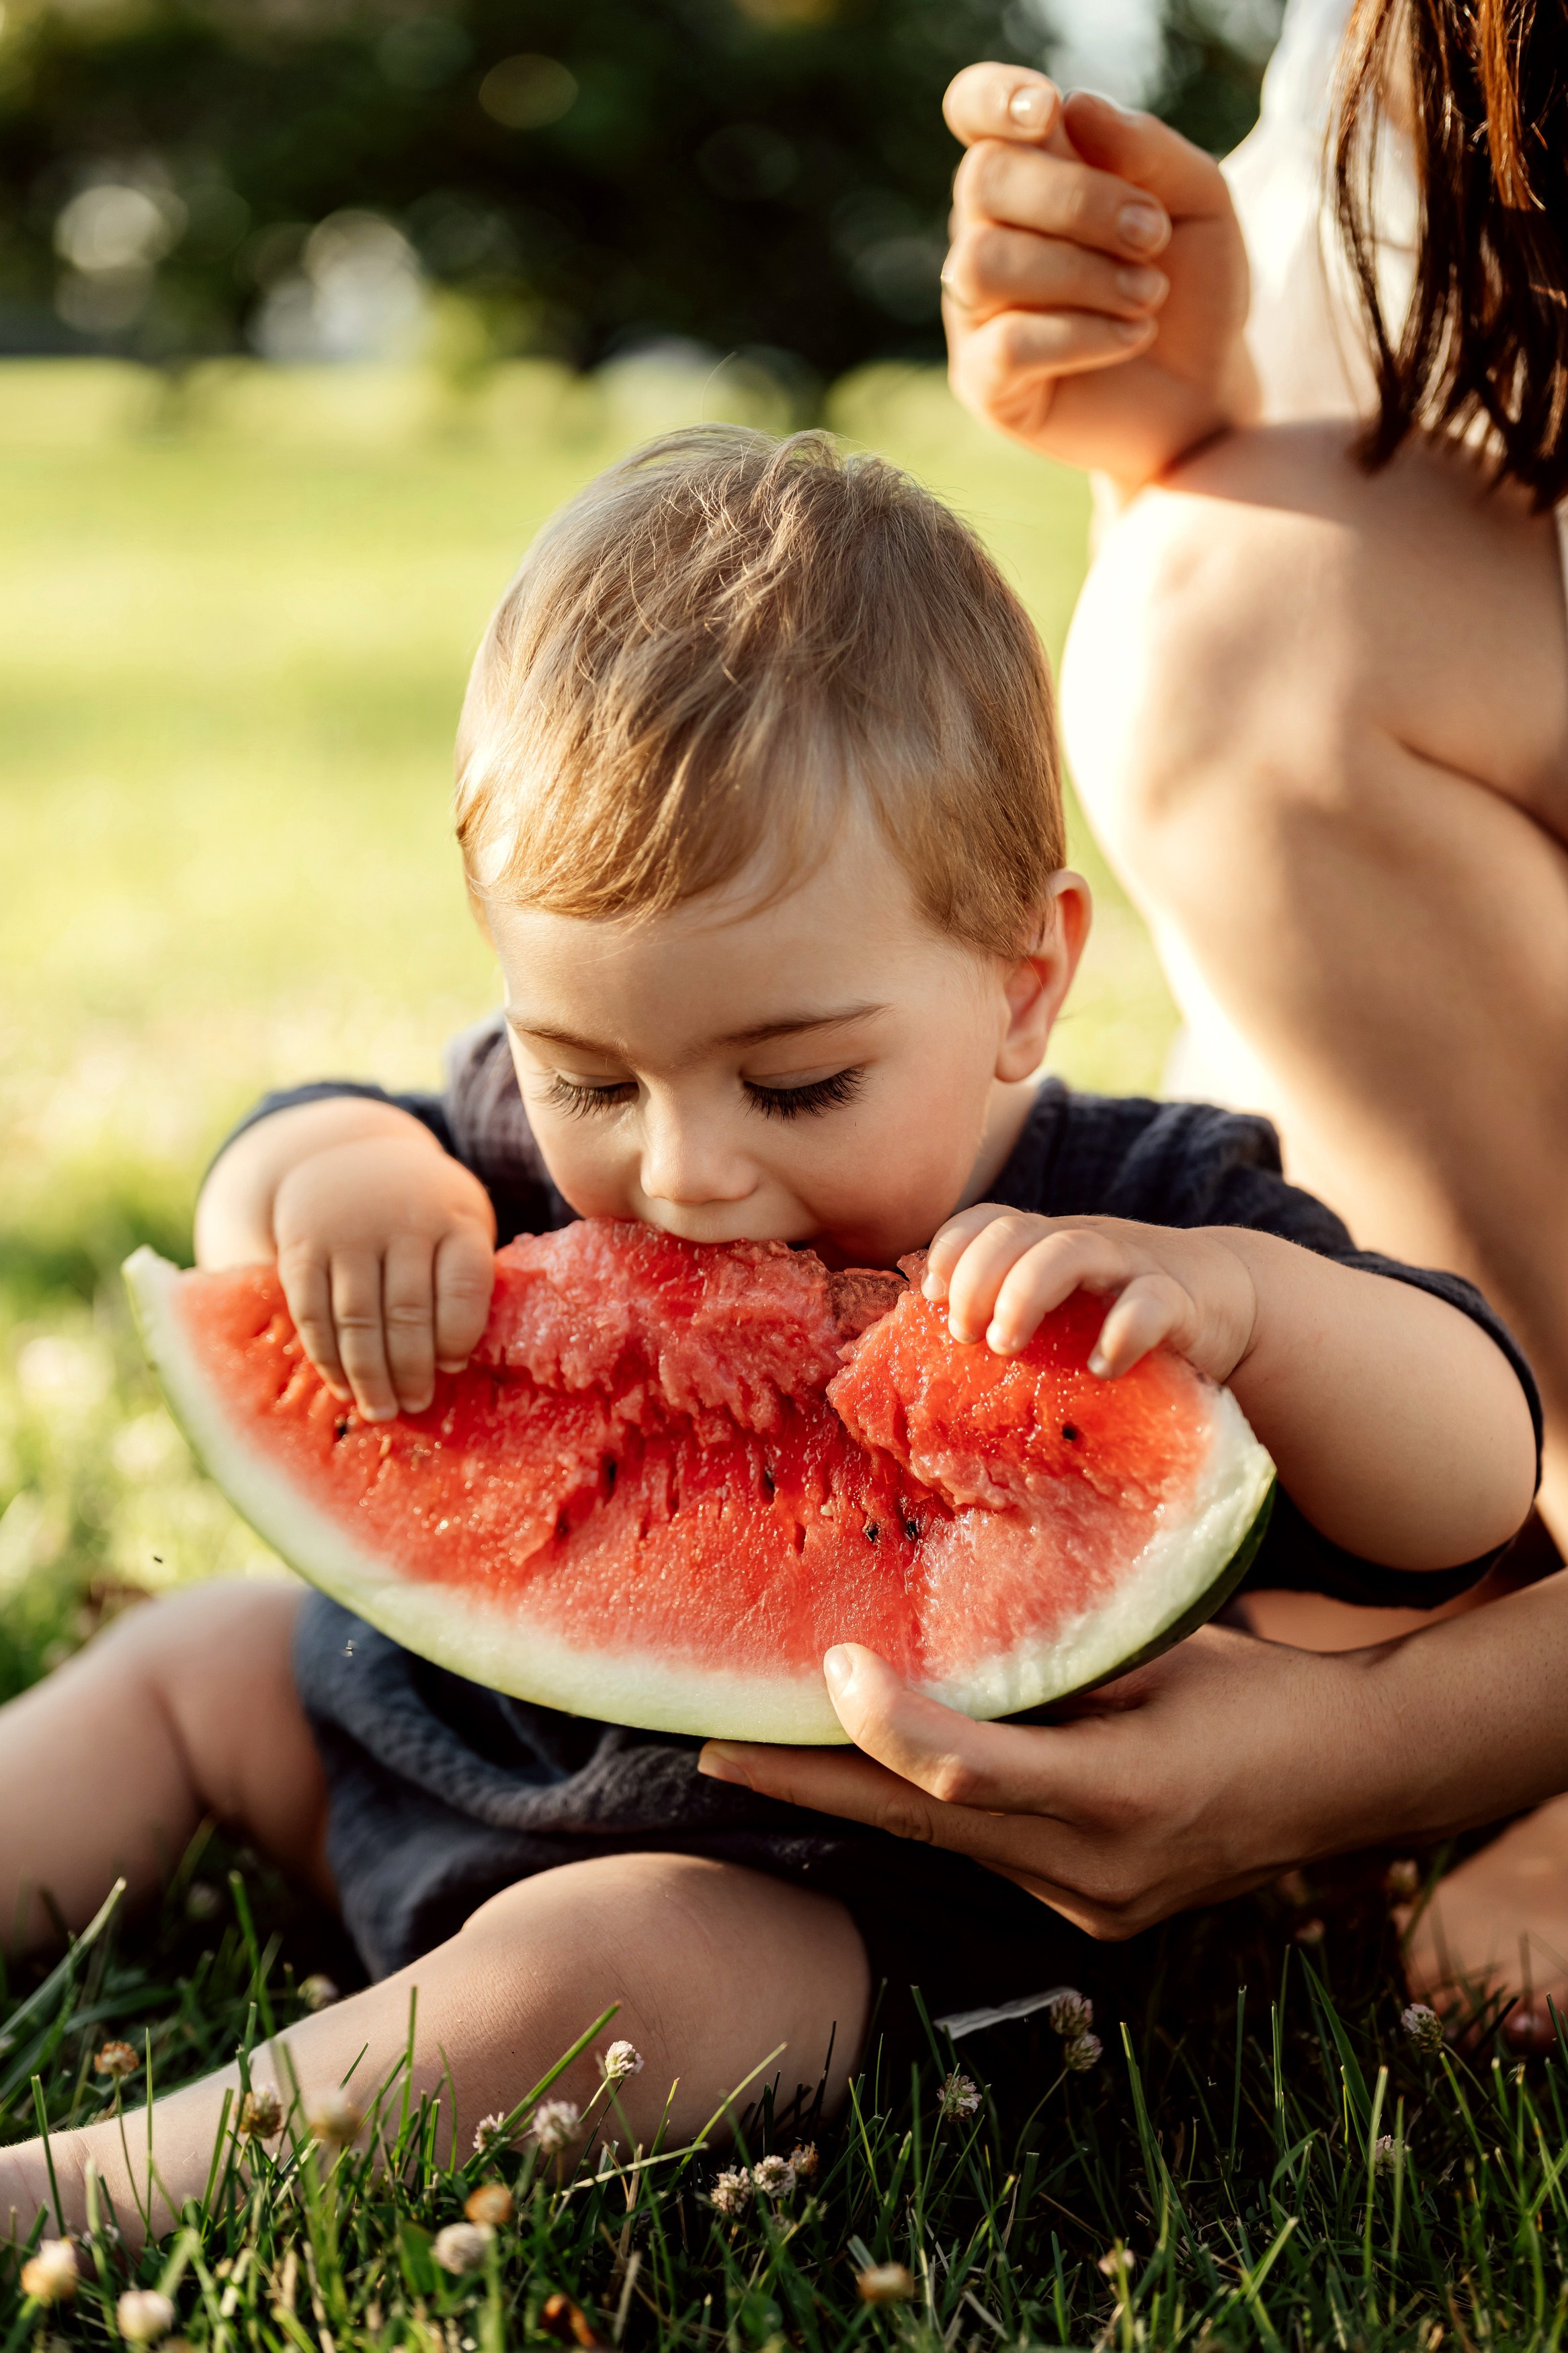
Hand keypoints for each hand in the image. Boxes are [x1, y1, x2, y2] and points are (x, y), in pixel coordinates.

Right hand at [272, 1132, 494, 1420]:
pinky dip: (328, 1358)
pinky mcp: (302, 1248)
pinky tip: (343, 1386)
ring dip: (370, 1374)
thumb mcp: (459, 1223)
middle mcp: (401, 1221)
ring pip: (357, 1318)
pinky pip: (313, 1314)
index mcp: (454, 1217)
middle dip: (412, 1369)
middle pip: (408, 1310)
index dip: (460, 1334)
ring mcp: (347, 1233)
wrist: (350, 1156)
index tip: (453, 1366)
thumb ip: (462, 1281)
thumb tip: (451, 1364)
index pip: (464, 1284)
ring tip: (382, 1410)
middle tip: (415, 1406)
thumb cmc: (423, 1211)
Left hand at [700, 1634, 1384, 1937]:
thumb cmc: (1254, 1689)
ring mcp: (1093, 1909)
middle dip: (811, 1785)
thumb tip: (935, 1643)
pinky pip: (984, 1856)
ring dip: (851, 1800)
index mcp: (1123, 1795)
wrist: (1350, 1778)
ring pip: (944, 1846)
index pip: (970, 1772)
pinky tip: (858, 1777)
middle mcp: (1098, 1873)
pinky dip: (921, 1814)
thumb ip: (1051, 1667)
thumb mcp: (1156, 1655)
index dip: (886, 1725)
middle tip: (710, 1750)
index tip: (827, 1666)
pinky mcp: (1091, 1917)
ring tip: (753, 1755)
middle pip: (925, 1824)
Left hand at [924, 1203, 1257, 1377]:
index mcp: (1045, 1240)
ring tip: (1007, 1345)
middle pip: (1015, 1232)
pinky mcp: (1180, 1301)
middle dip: (977, 1280)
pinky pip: (1150, 1304)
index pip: (983, 1220)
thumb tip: (931, 1358)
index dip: (950, 1251)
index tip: (935, 1299)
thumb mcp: (1058, 1303)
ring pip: (1070, 1252)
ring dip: (1025, 1294)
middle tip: (966, 1336)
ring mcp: (1131, 1265)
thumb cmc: (1118, 1311)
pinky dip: (1121, 1334)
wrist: (1227, 1299)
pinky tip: (1102, 1367)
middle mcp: (1081, 1242)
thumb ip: (1005, 1312)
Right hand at [941, 63, 1257, 487]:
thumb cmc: (1194, 289)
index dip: (993, 98)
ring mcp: (977, 311)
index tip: (1048, 112)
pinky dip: (1084, 334)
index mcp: (1033, 173)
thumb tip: (1075, 107)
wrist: (1207, 394)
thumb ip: (1147, 148)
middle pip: (983, 180)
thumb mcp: (1200, 202)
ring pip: (986, 262)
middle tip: (1152, 235)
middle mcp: (989, 232)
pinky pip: (1008, 343)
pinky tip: (1133, 336)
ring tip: (1148, 294)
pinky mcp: (983, 381)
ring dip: (1083, 273)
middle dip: (1077, 201)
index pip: (974, 110)